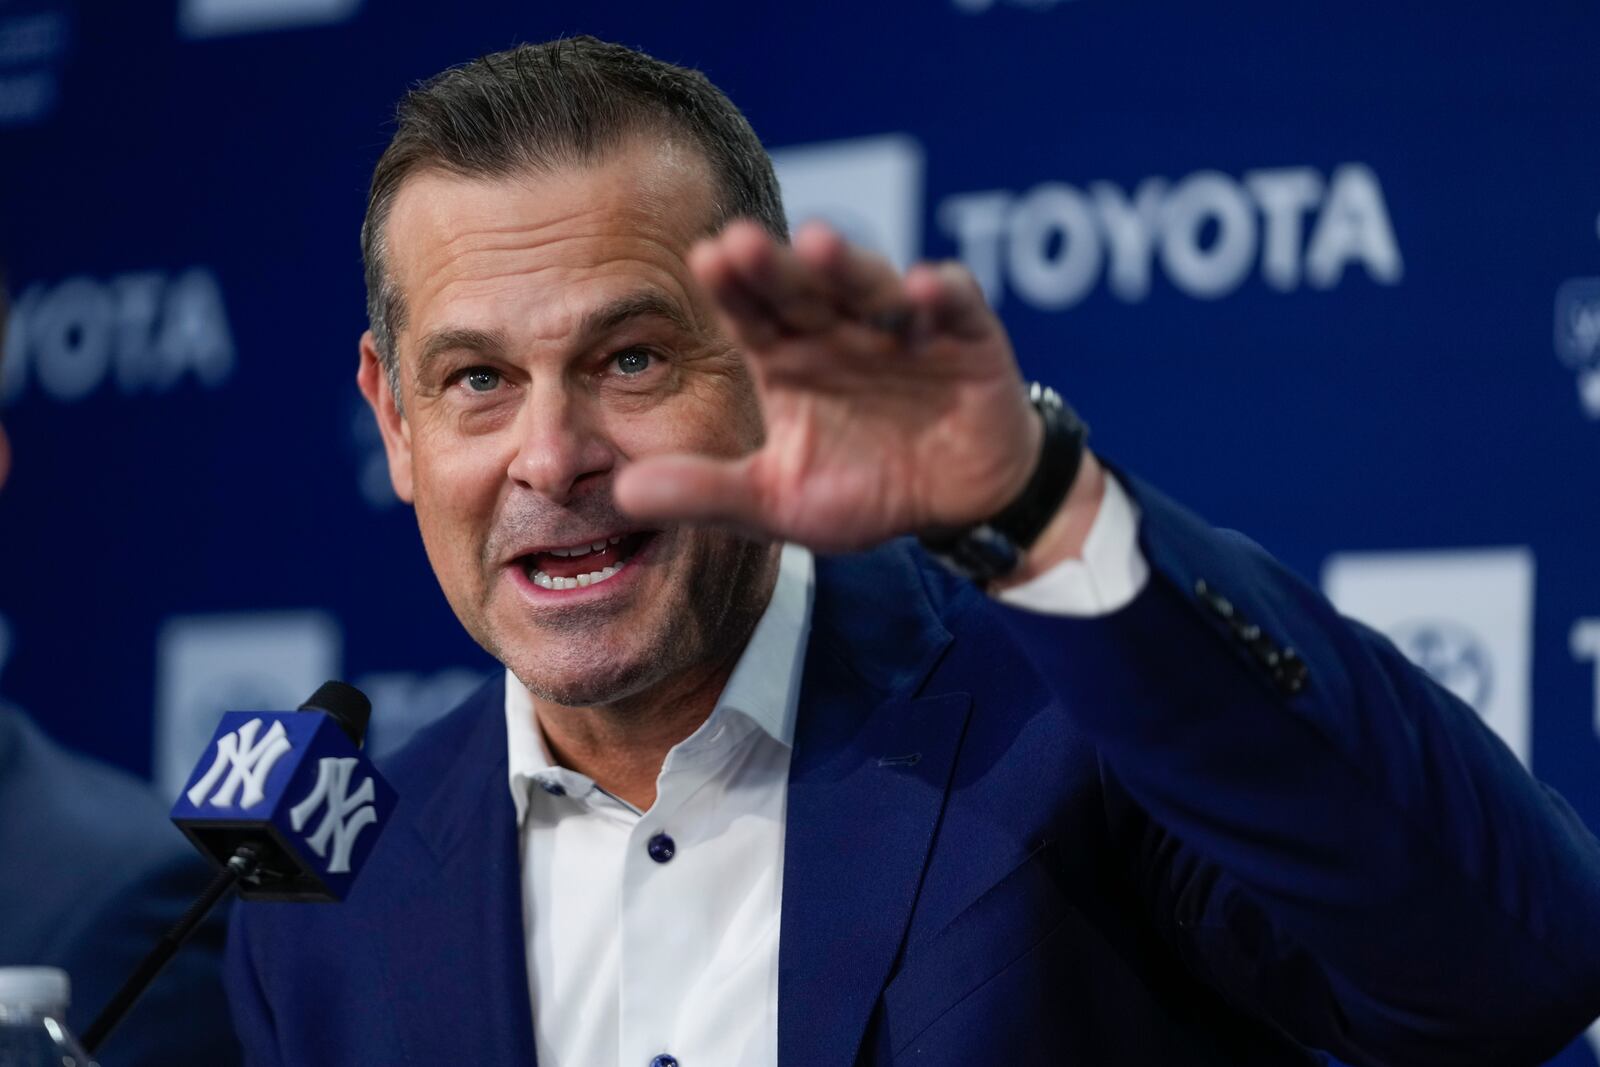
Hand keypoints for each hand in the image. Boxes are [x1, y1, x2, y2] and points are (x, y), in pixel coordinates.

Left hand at [615, 220, 1044, 554]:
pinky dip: (943, 295)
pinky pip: (956, 307)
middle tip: (740, 243)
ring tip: (818, 248)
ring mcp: (904, 328)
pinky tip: (924, 287)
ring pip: (872, 287)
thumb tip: (621, 494)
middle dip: (775, 267)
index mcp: (790, 356)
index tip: (702, 260)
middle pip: (803, 289)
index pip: (752, 312)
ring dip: (848, 268)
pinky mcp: (968, 337)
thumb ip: (707, 493)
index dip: (731, 289)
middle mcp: (840, 330)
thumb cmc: (866, 488)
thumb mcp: (779, 501)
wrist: (957, 504)